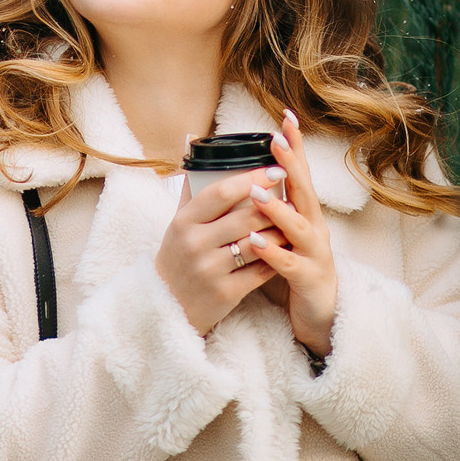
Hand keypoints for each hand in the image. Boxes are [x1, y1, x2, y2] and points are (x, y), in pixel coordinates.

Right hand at [154, 166, 287, 334]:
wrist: (166, 306)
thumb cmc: (177, 257)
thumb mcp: (176, 224)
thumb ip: (191, 192)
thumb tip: (199, 154)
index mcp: (183, 222)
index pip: (221, 193)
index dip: (251, 178)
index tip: (275, 169)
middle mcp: (195, 244)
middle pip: (245, 217)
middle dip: (273, 204)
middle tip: (292, 195)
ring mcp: (210, 270)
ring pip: (257, 243)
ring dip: (280, 230)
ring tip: (293, 220)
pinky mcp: (225, 292)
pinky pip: (260, 270)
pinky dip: (277, 257)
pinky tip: (286, 248)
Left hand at [239, 109, 339, 356]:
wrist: (317, 313)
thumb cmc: (293, 267)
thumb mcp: (281, 232)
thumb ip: (266, 207)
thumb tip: (241, 177)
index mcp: (304, 213)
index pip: (298, 173)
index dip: (294, 146)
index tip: (284, 116)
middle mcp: (314, 228)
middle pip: (304, 191)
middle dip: (291, 165)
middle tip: (276, 140)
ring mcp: (314, 253)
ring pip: (298, 227)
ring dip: (278, 208)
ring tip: (256, 192)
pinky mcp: (308, 279)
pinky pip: (288, 264)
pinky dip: (271, 252)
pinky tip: (253, 242)